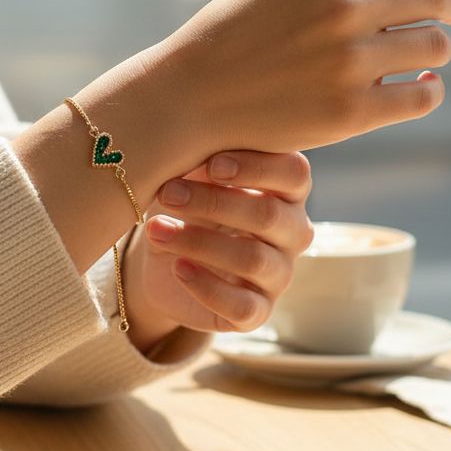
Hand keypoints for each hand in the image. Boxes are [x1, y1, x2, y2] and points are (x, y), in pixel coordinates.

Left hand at [122, 148, 313, 339]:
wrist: (161, 256)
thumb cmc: (185, 200)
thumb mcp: (190, 174)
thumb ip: (201, 158)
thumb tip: (192, 139)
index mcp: (286, 188)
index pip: (294, 173)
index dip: (256, 167)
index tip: (211, 165)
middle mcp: (292, 230)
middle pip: (268, 216)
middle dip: (213, 202)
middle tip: (167, 192)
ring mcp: (280, 273)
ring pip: (253, 260)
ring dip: (199, 242)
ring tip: (156, 230)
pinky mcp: (258, 311)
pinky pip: (244, 306)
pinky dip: (207, 286)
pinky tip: (177, 268)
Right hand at [157, 0, 450, 163]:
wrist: (189, 95)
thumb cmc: (232, 37)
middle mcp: (344, 5)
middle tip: (450, 16)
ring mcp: (350, 59)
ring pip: (434, 46)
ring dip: (434, 49)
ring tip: (419, 57)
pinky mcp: (351, 110)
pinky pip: (422, 95)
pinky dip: (428, 89)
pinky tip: (417, 87)